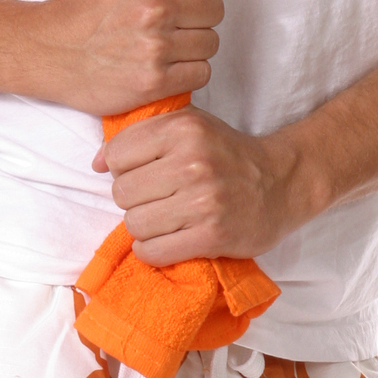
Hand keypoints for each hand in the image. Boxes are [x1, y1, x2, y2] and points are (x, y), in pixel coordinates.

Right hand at [32, 0, 225, 117]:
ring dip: (193, 43)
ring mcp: (156, 47)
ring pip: (211, 41)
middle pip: (216, 7)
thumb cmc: (79, 2)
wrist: (49, 51)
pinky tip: (166, 62)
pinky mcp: (155, 80)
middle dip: (198, 12)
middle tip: (173, 16)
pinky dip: (188, 70)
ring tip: (167, 40)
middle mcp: (155, 7)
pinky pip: (202, 72)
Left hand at [92, 106, 306, 265]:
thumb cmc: (226, 153)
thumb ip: (142, 135)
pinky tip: (168, 239)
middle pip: (122, 192)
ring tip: (165, 219)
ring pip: (134, 224)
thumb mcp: (189, 126)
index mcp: (183, 129)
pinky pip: (153, 251)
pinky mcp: (212, 236)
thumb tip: (96, 162)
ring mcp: (203, 201)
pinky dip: (152, 250)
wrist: (281, 183)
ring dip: (144, 227)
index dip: (123, 168)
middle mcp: (193, 162)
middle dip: (133, 199)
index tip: (142, 173)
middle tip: (156, 199)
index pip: (117, 155)